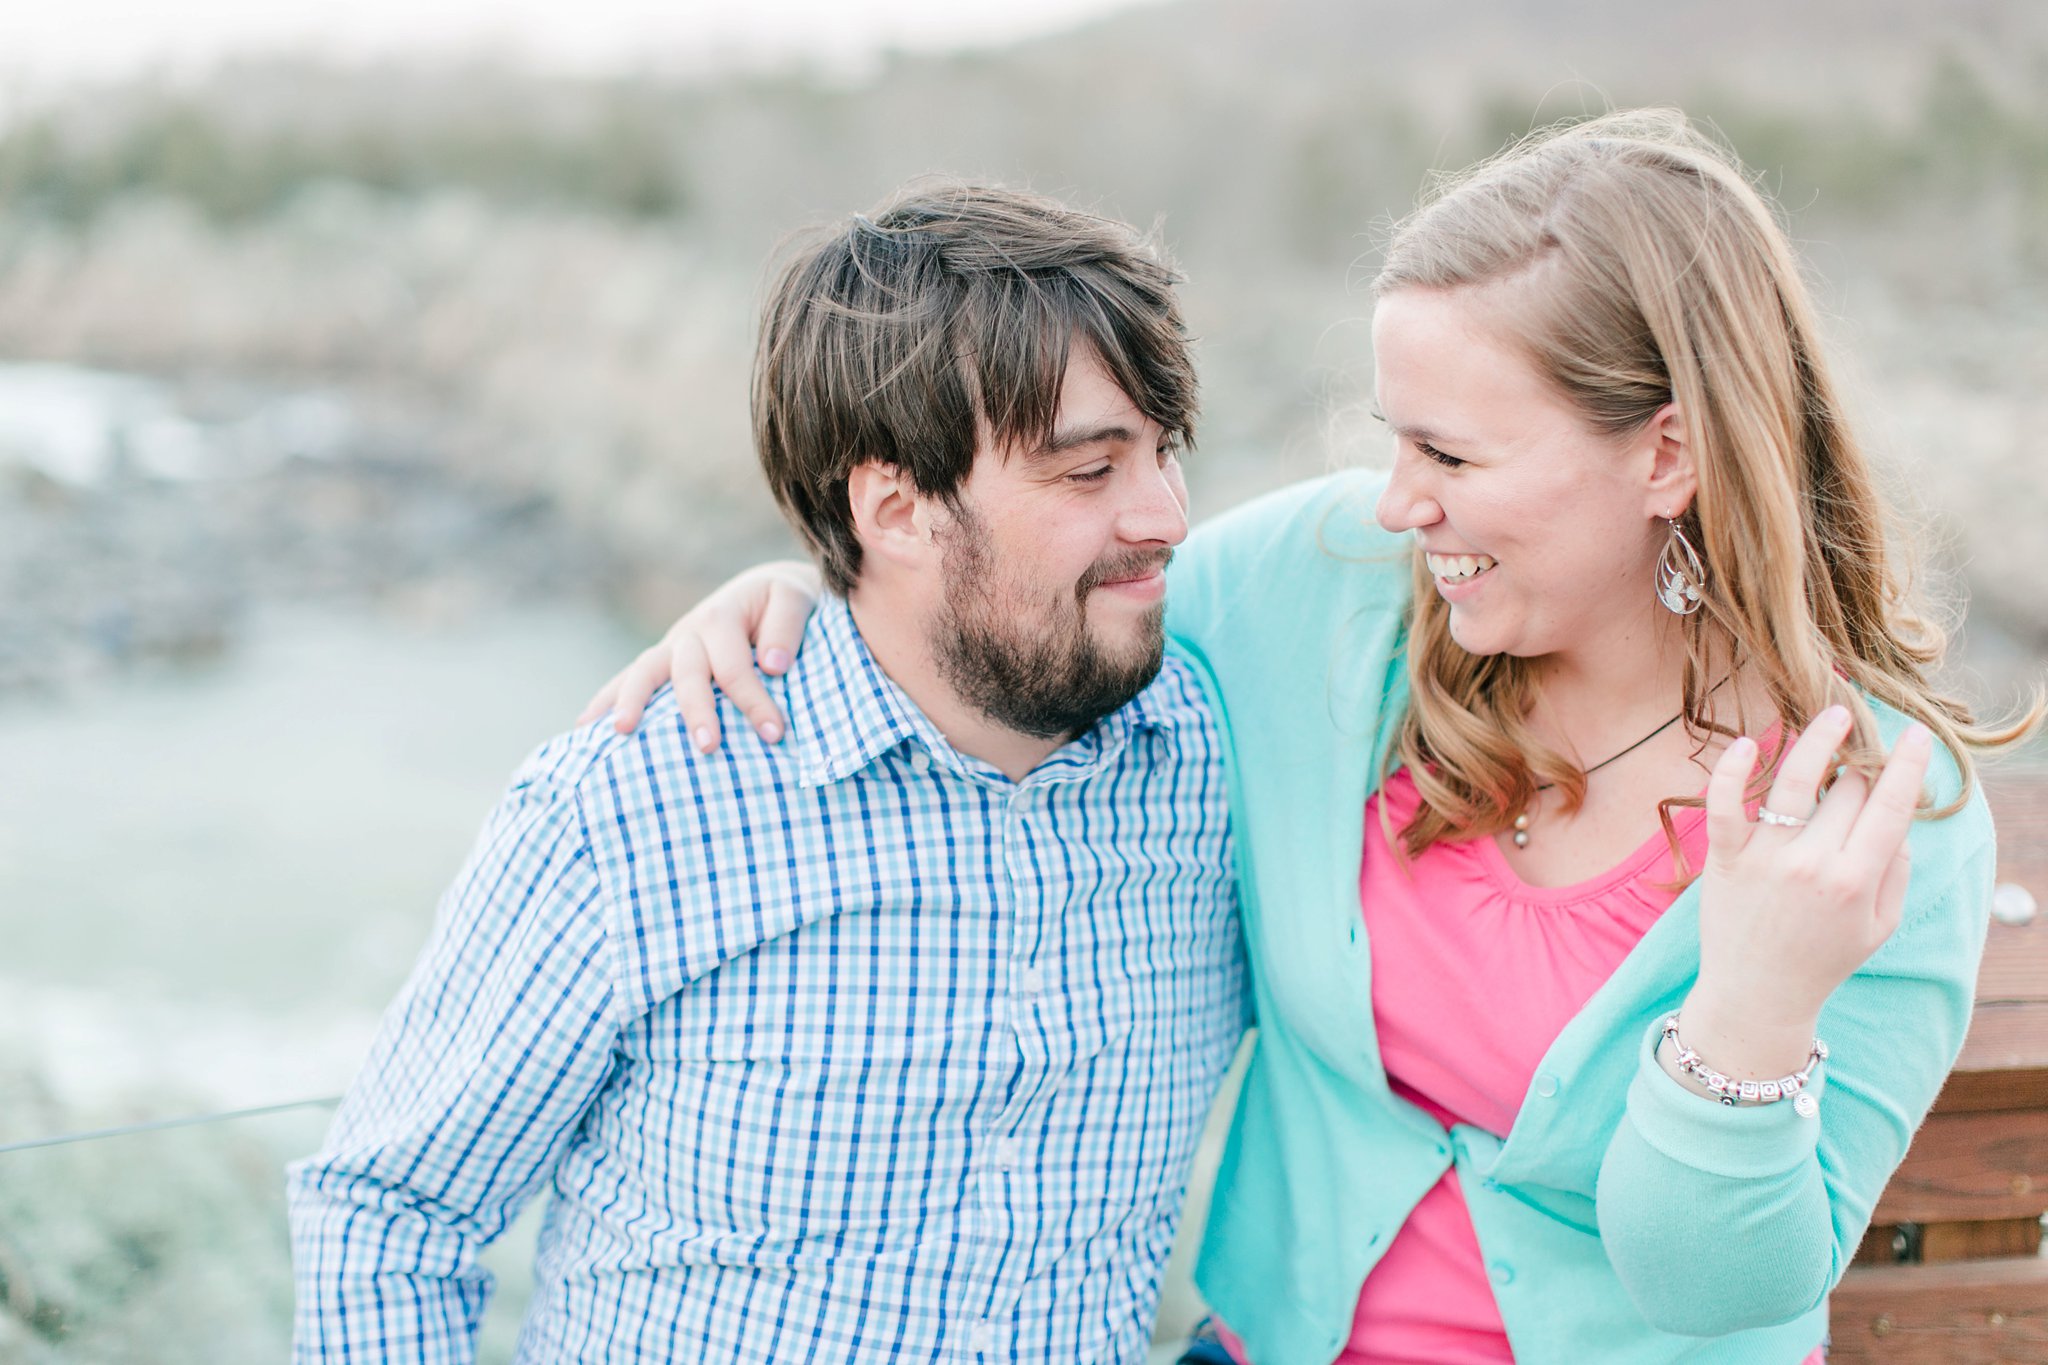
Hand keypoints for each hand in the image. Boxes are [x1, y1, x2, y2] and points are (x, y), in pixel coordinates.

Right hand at [577, 560, 821, 745]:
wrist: (765, 590)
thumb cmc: (783, 601)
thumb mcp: (794, 599)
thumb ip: (786, 627)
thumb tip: (773, 665)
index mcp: (723, 617)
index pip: (735, 667)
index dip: (754, 701)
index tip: (774, 734)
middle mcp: (690, 631)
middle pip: (687, 672)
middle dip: (696, 711)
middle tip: (708, 747)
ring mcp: (671, 646)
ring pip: (644, 671)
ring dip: (631, 701)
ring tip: (619, 732)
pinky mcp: (662, 660)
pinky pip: (629, 678)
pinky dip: (606, 699)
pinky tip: (584, 728)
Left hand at [1683, 705, 1931, 1078]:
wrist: (1757, 994)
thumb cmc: (1822, 959)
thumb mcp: (1879, 925)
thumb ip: (1895, 871)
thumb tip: (1899, 819)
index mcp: (1856, 881)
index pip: (1890, 807)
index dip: (1908, 766)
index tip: (1917, 735)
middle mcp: (1813, 863)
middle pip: (1848, 790)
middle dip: (1862, 767)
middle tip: (1864, 753)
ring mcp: (1766, 857)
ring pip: (1797, 782)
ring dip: (1817, 740)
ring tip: (1832, 714)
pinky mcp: (1724, 857)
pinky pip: (1724, 805)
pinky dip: (1732, 771)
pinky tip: (1749, 742)